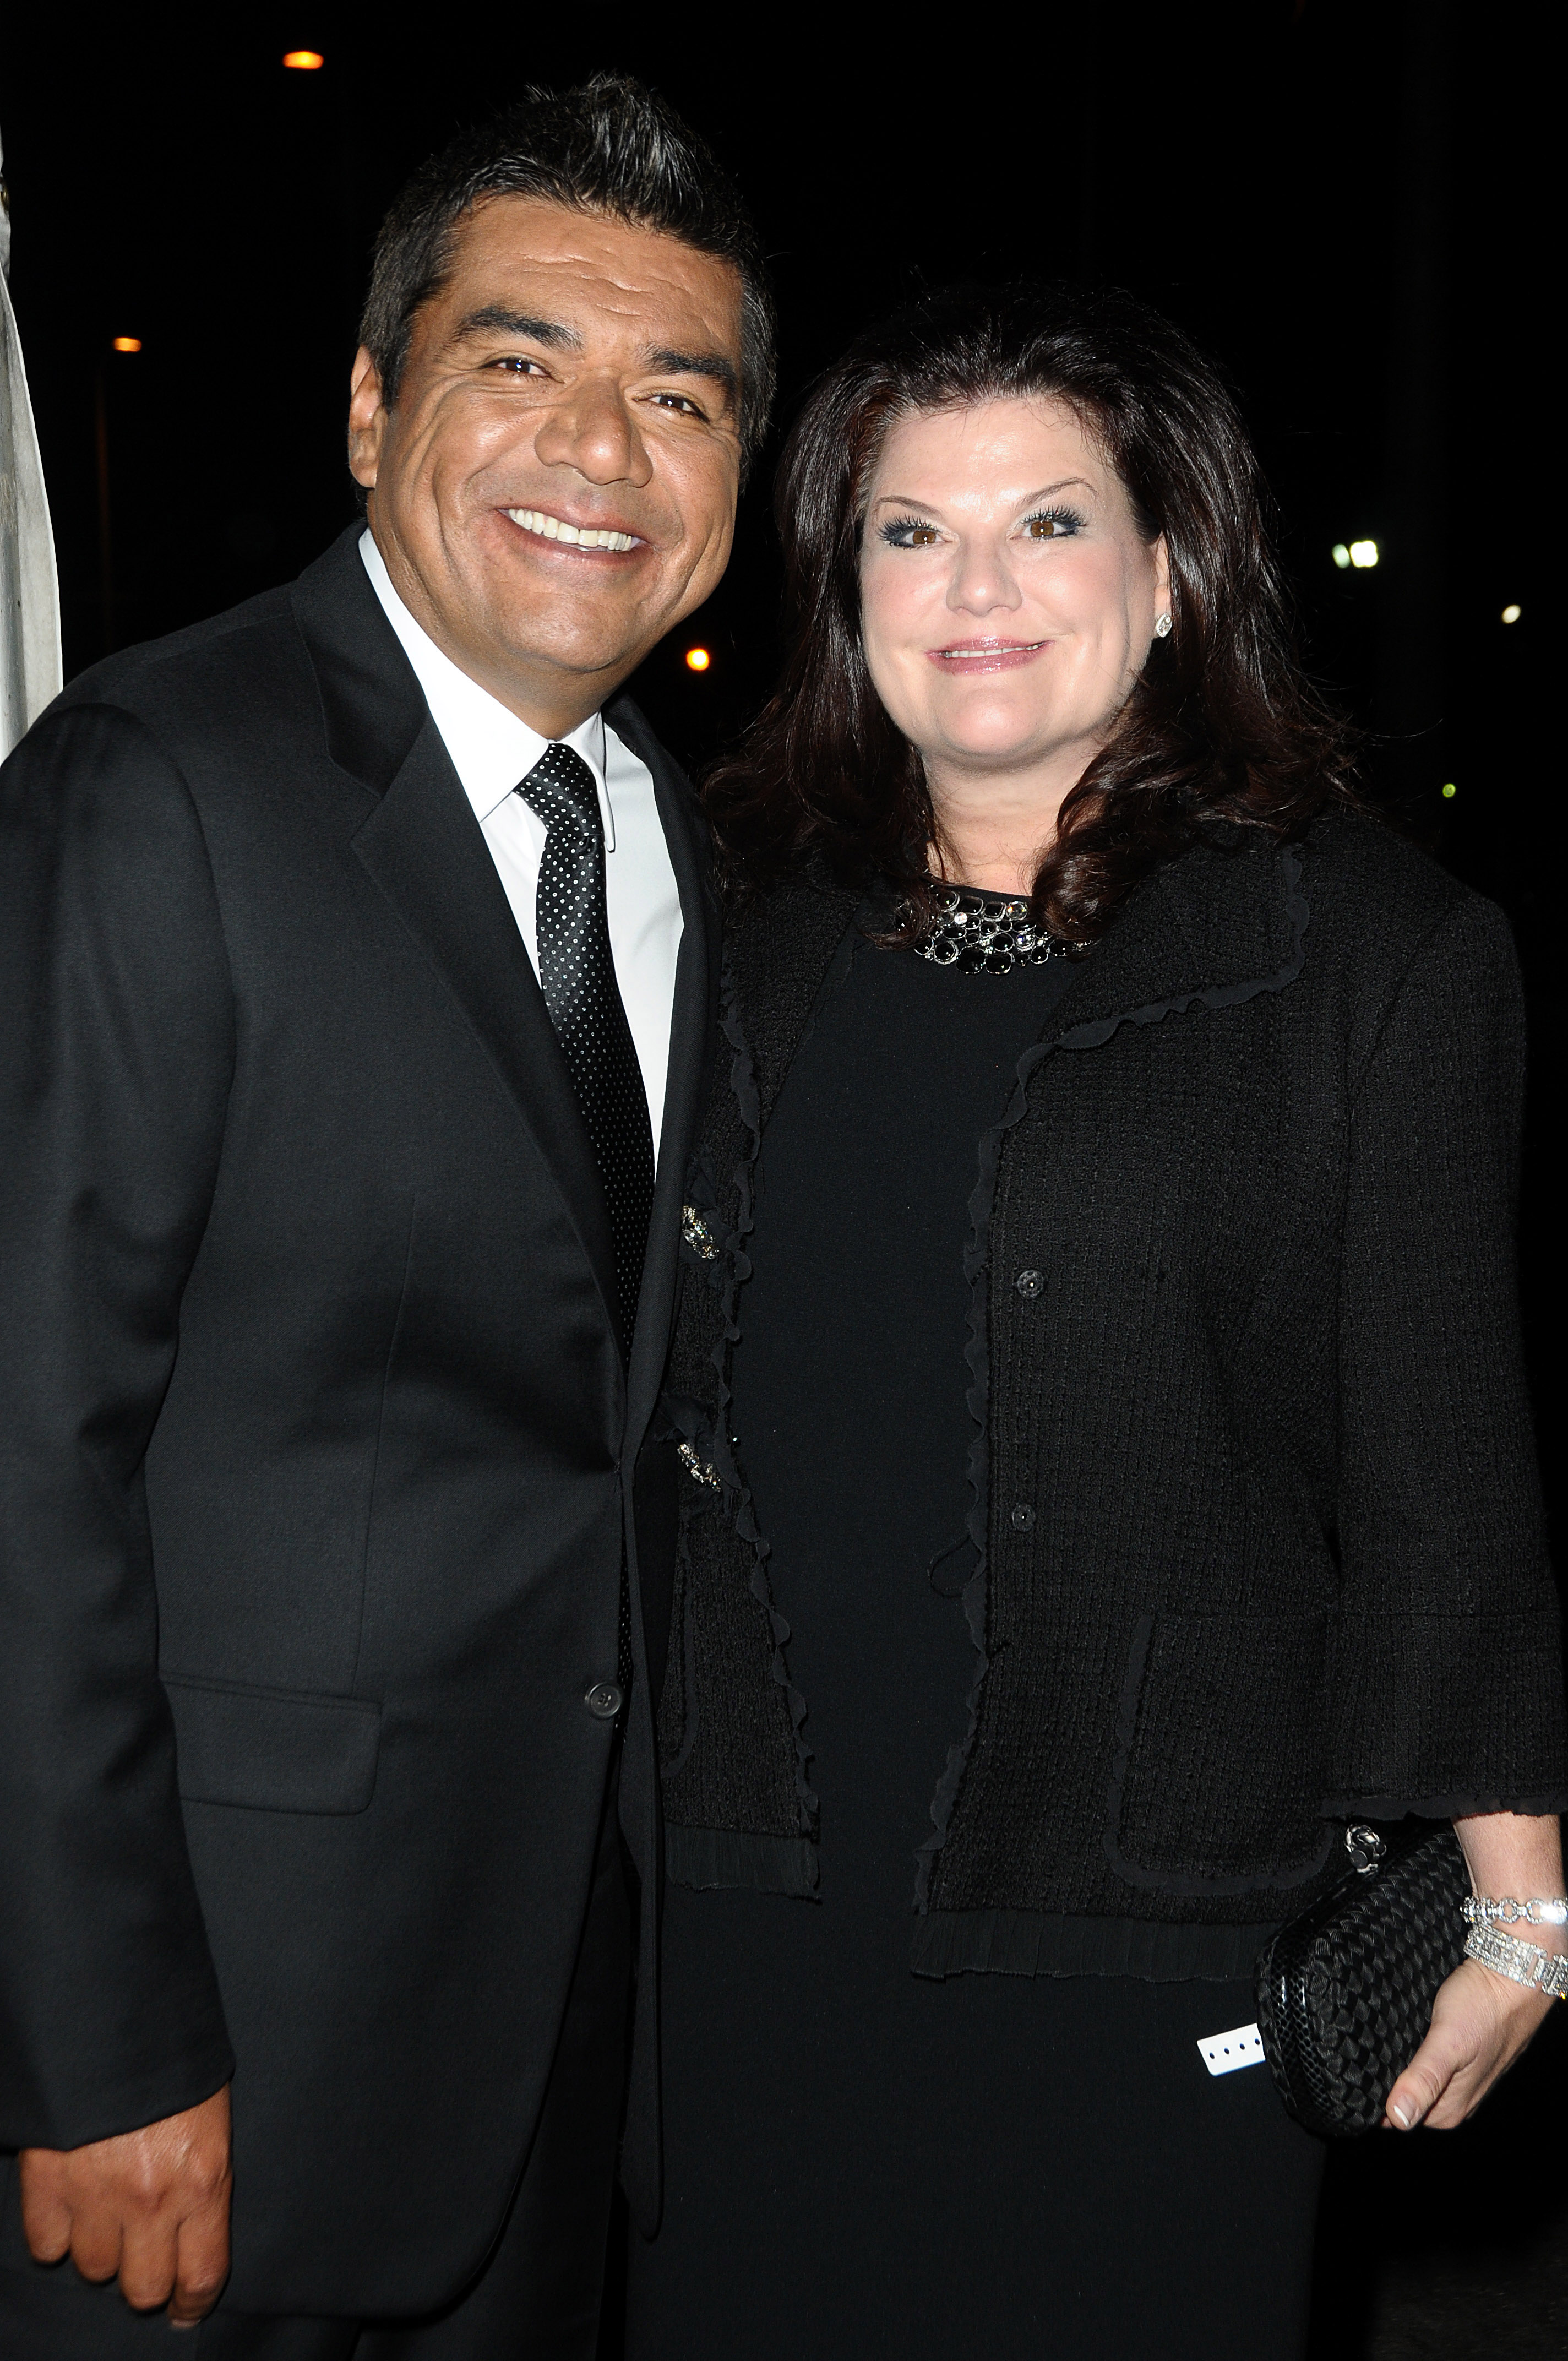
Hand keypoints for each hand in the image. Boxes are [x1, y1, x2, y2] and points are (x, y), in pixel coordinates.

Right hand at [19, 2084, 231, 2324]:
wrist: (117, 2017)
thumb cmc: (173, 2062)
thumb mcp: (211, 2116)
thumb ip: (203, 2177)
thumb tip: (195, 2230)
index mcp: (203, 2180)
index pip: (202, 2275)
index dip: (192, 2303)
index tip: (184, 2308)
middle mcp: (151, 2199)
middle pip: (143, 2288)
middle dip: (144, 2277)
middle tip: (143, 2254)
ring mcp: (96, 2194)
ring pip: (93, 2269)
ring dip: (100, 2249)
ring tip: (106, 2212)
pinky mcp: (48, 2182)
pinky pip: (47, 2244)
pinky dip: (56, 2233)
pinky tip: (70, 2207)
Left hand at [1385, 1807, 1563, 2132]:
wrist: (1513, 1972)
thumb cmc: (1485, 2006)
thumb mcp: (1448, 2043)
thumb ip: (1424, 2080)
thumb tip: (1398, 2119)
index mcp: (1450, 2108)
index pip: (1395, 2118)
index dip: (1372, 2097)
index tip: (1352, 2073)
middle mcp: (1454, 2098)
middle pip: (1402, 2097)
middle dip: (1382, 2079)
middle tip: (1360, 2048)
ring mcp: (1456, 2076)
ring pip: (1411, 2077)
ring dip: (1394, 2062)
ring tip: (1374, 2037)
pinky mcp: (1456, 2052)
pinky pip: (1422, 2058)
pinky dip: (1407, 2048)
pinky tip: (1398, 2032)